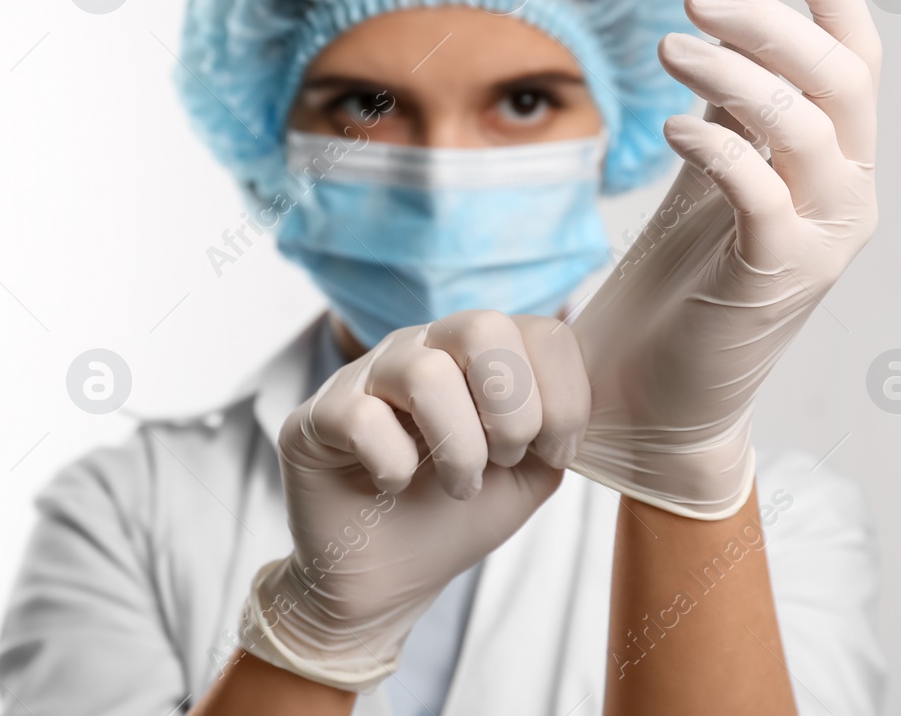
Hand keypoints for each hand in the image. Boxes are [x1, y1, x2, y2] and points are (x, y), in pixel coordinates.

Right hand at [238, 310, 588, 689]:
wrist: (387, 575)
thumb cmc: (456, 514)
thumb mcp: (530, 472)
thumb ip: (559, 424)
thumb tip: (579, 395)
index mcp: (481, 353)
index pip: (543, 331)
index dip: (564, 399)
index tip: (551, 453)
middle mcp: (425, 347)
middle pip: (482, 325)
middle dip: (512, 411)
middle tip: (502, 459)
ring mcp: (367, 374)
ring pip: (425, 373)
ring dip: (458, 448)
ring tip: (454, 484)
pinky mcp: (321, 414)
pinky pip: (364, 419)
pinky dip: (393, 466)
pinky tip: (392, 485)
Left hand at [567, 0, 880, 519]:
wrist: (649, 392)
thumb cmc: (676, 284)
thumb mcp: (711, 180)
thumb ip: (734, 117)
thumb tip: (726, 44)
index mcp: (835, 162)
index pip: (854, 58)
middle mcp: (847, 193)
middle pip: (837, 77)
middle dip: (771, 23)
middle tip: (693, 0)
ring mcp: (820, 239)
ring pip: (805, 126)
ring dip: (736, 73)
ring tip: (667, 48)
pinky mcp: (775, 279)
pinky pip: (762, 192)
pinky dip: (720, 147)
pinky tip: (670, 128)